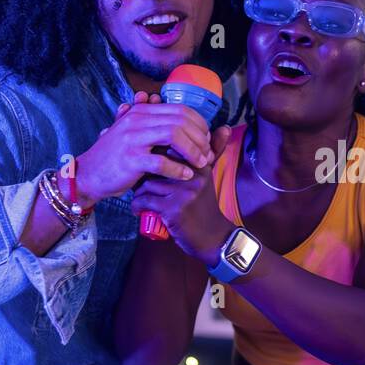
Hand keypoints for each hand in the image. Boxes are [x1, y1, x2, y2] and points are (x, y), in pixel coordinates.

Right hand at [75, 90, 214, 206]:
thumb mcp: (132, 133)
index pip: (180, 109)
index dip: (199, 124)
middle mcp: (137, 120)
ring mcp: (132, 139)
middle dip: (200, 137)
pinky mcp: (130, 160)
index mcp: (141, 112)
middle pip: (180, 120)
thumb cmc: (115, 156)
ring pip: (174, 135)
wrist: (88, 174)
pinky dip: (178, 169)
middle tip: (207, 153)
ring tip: (201, 163)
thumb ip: (151, 122)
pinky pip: (161, 161)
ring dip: (193, 151)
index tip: (206, 138)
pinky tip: (186, 175)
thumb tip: (164, 107)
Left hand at [130, 125, 233, 262]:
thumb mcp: (208, 176)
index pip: (170, 148)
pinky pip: (145, 200)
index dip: (156, 158)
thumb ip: (214, 151)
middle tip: (141, 182)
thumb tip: (226, 127)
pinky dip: (138, 206)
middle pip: (155, 164)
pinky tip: (139, 210)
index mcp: (200, 164)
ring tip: (142, 199)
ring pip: (147, 183)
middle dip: (145, 174)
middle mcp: (193, 175)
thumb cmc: (203, 205)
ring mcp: (183, 192)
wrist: (212, 237)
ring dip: (140, 192)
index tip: (151, 168)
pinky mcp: (174, 209)